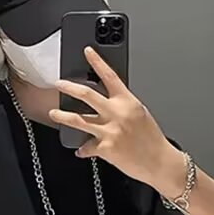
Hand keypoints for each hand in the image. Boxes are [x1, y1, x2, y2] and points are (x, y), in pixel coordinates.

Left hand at [49, 47, 182, 188]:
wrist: (159, 162)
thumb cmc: (152, 140)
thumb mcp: (140, 114)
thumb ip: (123, 106)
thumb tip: (107, 103)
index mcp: (128, 102)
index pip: (110, 76)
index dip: (97, 61)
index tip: (87, 52)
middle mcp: (117, 114)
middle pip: (87, 94)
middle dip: (69, 87)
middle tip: (59, 84)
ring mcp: (109, 131)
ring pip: (78, 120)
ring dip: (62, 116)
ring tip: (53, 113)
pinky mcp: (105, 149)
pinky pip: (86, 147)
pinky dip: (82, 149)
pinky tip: (80, 150)